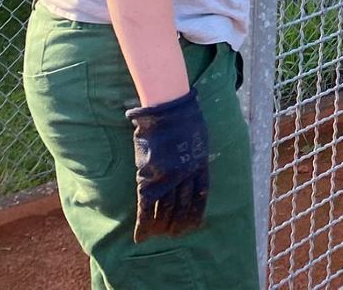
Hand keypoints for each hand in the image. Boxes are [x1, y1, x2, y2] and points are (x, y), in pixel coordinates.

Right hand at [126, 88, 208, 240]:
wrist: (166, 106)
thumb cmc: (183, 115)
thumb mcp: (198, 135)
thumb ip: (195, 152)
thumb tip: (191, 161)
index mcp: (200, 163)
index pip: (200, 195)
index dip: (197, 212)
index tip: (194, 224)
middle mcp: (185, 173)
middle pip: (183, 205)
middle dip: (179, 223)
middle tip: (175, 234)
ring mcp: (167, 175)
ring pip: (165, 209)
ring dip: (162, 225)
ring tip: (159, 235)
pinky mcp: (148, 175)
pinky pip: (146, 205)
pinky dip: (143, 222)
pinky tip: (141, 235)